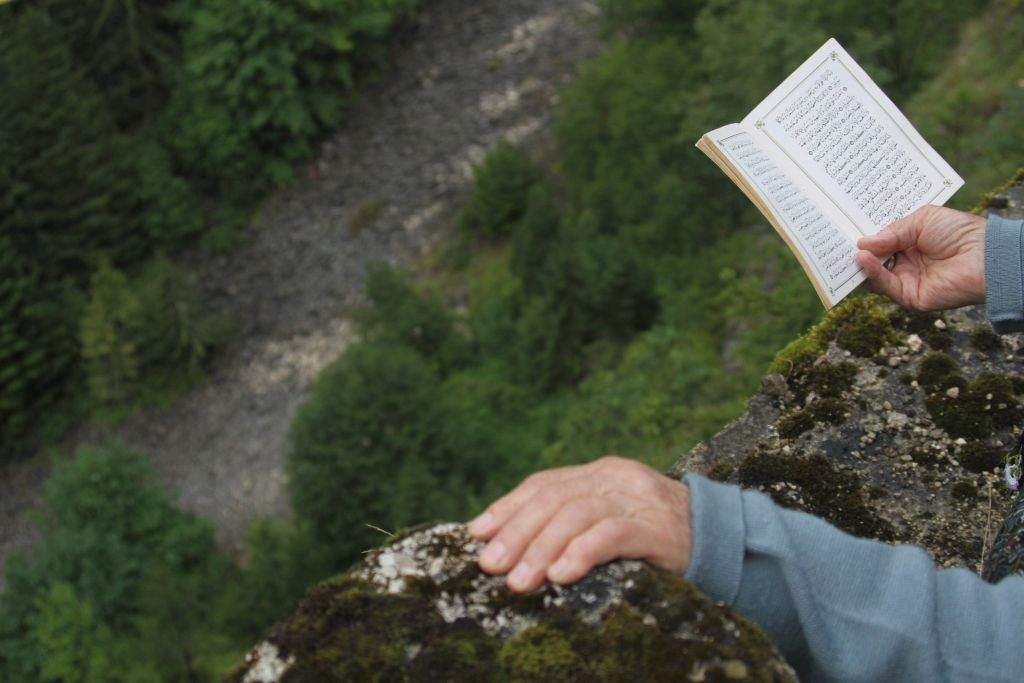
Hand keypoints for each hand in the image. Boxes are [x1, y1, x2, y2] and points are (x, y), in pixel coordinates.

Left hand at [468, 456, 692, 592]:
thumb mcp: (612, 522)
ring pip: (578, 514)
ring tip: (519, 580)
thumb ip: (573, 522)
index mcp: (601, 472)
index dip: (508, 506)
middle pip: (555, 498)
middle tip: (490, 565)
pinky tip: (562, 575)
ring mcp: (639, 499)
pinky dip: (582, 552)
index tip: (476, 533)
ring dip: (542, 548)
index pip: (545, 483)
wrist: (726, 545)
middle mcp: (617, 477)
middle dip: (517, 532)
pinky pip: (613, 534)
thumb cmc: (657, 542)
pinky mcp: (660, 527)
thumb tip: (510, 547)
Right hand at [856, 205, 985, 310]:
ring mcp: (907, 280)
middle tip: (837, 243)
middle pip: (874, 260)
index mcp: (911, 243)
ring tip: (851, 250)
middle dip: (857, 252)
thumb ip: (891, 232)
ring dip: (861, 264)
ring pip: (874, 276)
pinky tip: (864, 258)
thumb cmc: (959, 232)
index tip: (844, 230)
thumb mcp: (921, 220)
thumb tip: (862, 243)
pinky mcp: (909, 297)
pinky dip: (872, 273)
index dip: (865, 238)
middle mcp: (907, 263)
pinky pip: (885, 286)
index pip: (881, 242)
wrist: (985, 256)